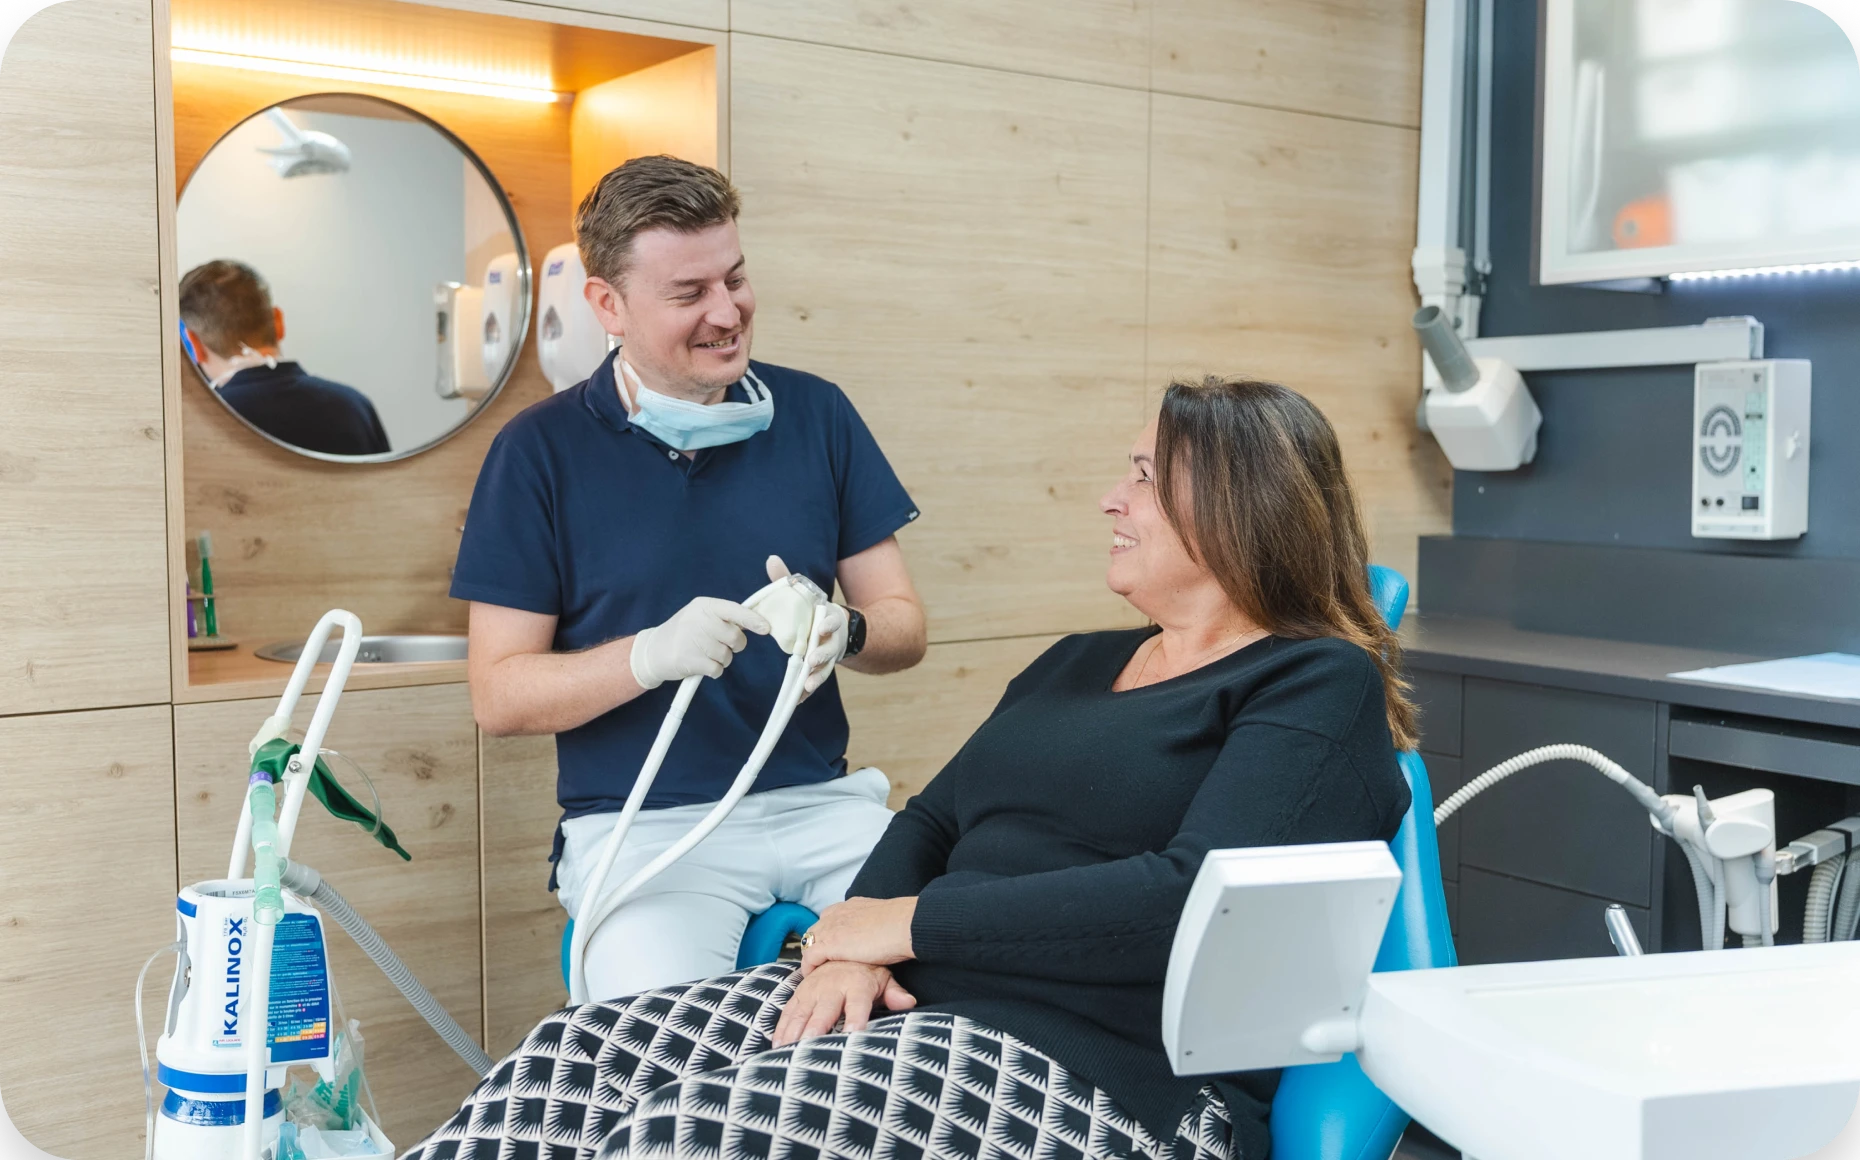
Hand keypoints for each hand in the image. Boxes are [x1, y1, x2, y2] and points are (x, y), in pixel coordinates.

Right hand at [628, 597, 770, 689]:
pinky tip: (700, 664)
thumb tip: (756, 622)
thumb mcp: (700, 616)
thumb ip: (724, 617)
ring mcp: (693, 640)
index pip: (735, 610)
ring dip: (721, 659)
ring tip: (704, 654)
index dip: (753, 620)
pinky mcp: (690, 660)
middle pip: (735, 637)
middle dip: (734, 645)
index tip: (766, 628)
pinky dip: (713, 670)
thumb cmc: (683, 633)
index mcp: (704, 606)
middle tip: (720, 645)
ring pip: (727, 655)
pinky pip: (717, 669)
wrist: (653, 651)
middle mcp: (699, 620)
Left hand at [764, 556, 847, 696]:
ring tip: (807, 685)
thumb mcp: (806, 593)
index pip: (834, 620)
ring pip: (825, 668)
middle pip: (830, 648)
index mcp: (831, 619)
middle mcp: (833, 639)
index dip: (829, 623)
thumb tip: (771, 559)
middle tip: (812, 660)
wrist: (840, 629)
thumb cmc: (816, 610)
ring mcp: (830, 656)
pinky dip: (807, 691)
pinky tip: (798, 700)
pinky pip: (815, 681)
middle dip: (822, 654)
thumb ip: (788, 579)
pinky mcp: (823, 669)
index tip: (822, 626)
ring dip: (817, 676)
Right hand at [772, 961, 915, 1045]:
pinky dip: (782, 1027)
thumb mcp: (884, 979)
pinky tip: (777, 1044)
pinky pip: (789, 1011)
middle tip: (810, 1044)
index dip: (856, 1017)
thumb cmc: (865, 972)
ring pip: (802, 1012)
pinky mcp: (800, 994)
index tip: (854, 1032)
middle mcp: (832, 987)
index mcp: (857, 985)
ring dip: (794, 1030)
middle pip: (825, 1009)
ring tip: (787, 1049)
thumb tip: (908, 1002)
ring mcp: (813, 990)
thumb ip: (894, 993)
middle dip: (817, 1026)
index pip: (858, 1003)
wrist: (841, 951)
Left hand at [799, 896, 916, 974]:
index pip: (829, 917)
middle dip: (817, 944)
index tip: (832, 947)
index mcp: (850, 906)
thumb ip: (873, 925)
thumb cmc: (901, 925)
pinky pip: (810, 957)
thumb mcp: (883, 920)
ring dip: (812, 956)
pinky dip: (809, 967)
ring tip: (815, 970)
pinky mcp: (829, 944)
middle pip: (816, 929)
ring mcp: (831, 928)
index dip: (828, 933)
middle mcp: (837, 913)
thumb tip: (878, 934)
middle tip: (820, 962)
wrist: (903, 925)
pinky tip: (813, 976)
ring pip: (810, 942)